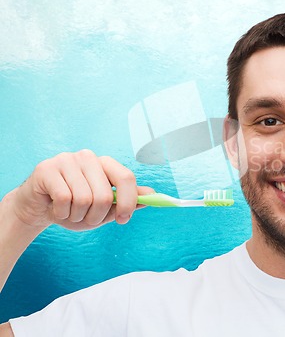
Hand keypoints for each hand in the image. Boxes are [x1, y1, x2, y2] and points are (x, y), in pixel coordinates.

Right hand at [9, 149, 153, 230]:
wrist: (38, 209)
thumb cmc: (74, 208)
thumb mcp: (104, 209)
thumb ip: (127, 201)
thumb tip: (152, 195)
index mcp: (105, 163)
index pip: (126, 177)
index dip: (129, 201)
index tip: (124, 219)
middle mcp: (88, 157)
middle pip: (104, 194)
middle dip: (96, 217)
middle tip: (86, 219)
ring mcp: (66, 160)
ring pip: (83, 199)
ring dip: (77, 216)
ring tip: (69, 213)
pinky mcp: (47, 168)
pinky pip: (63, 199)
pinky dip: (61, 213)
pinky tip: (56, 209)